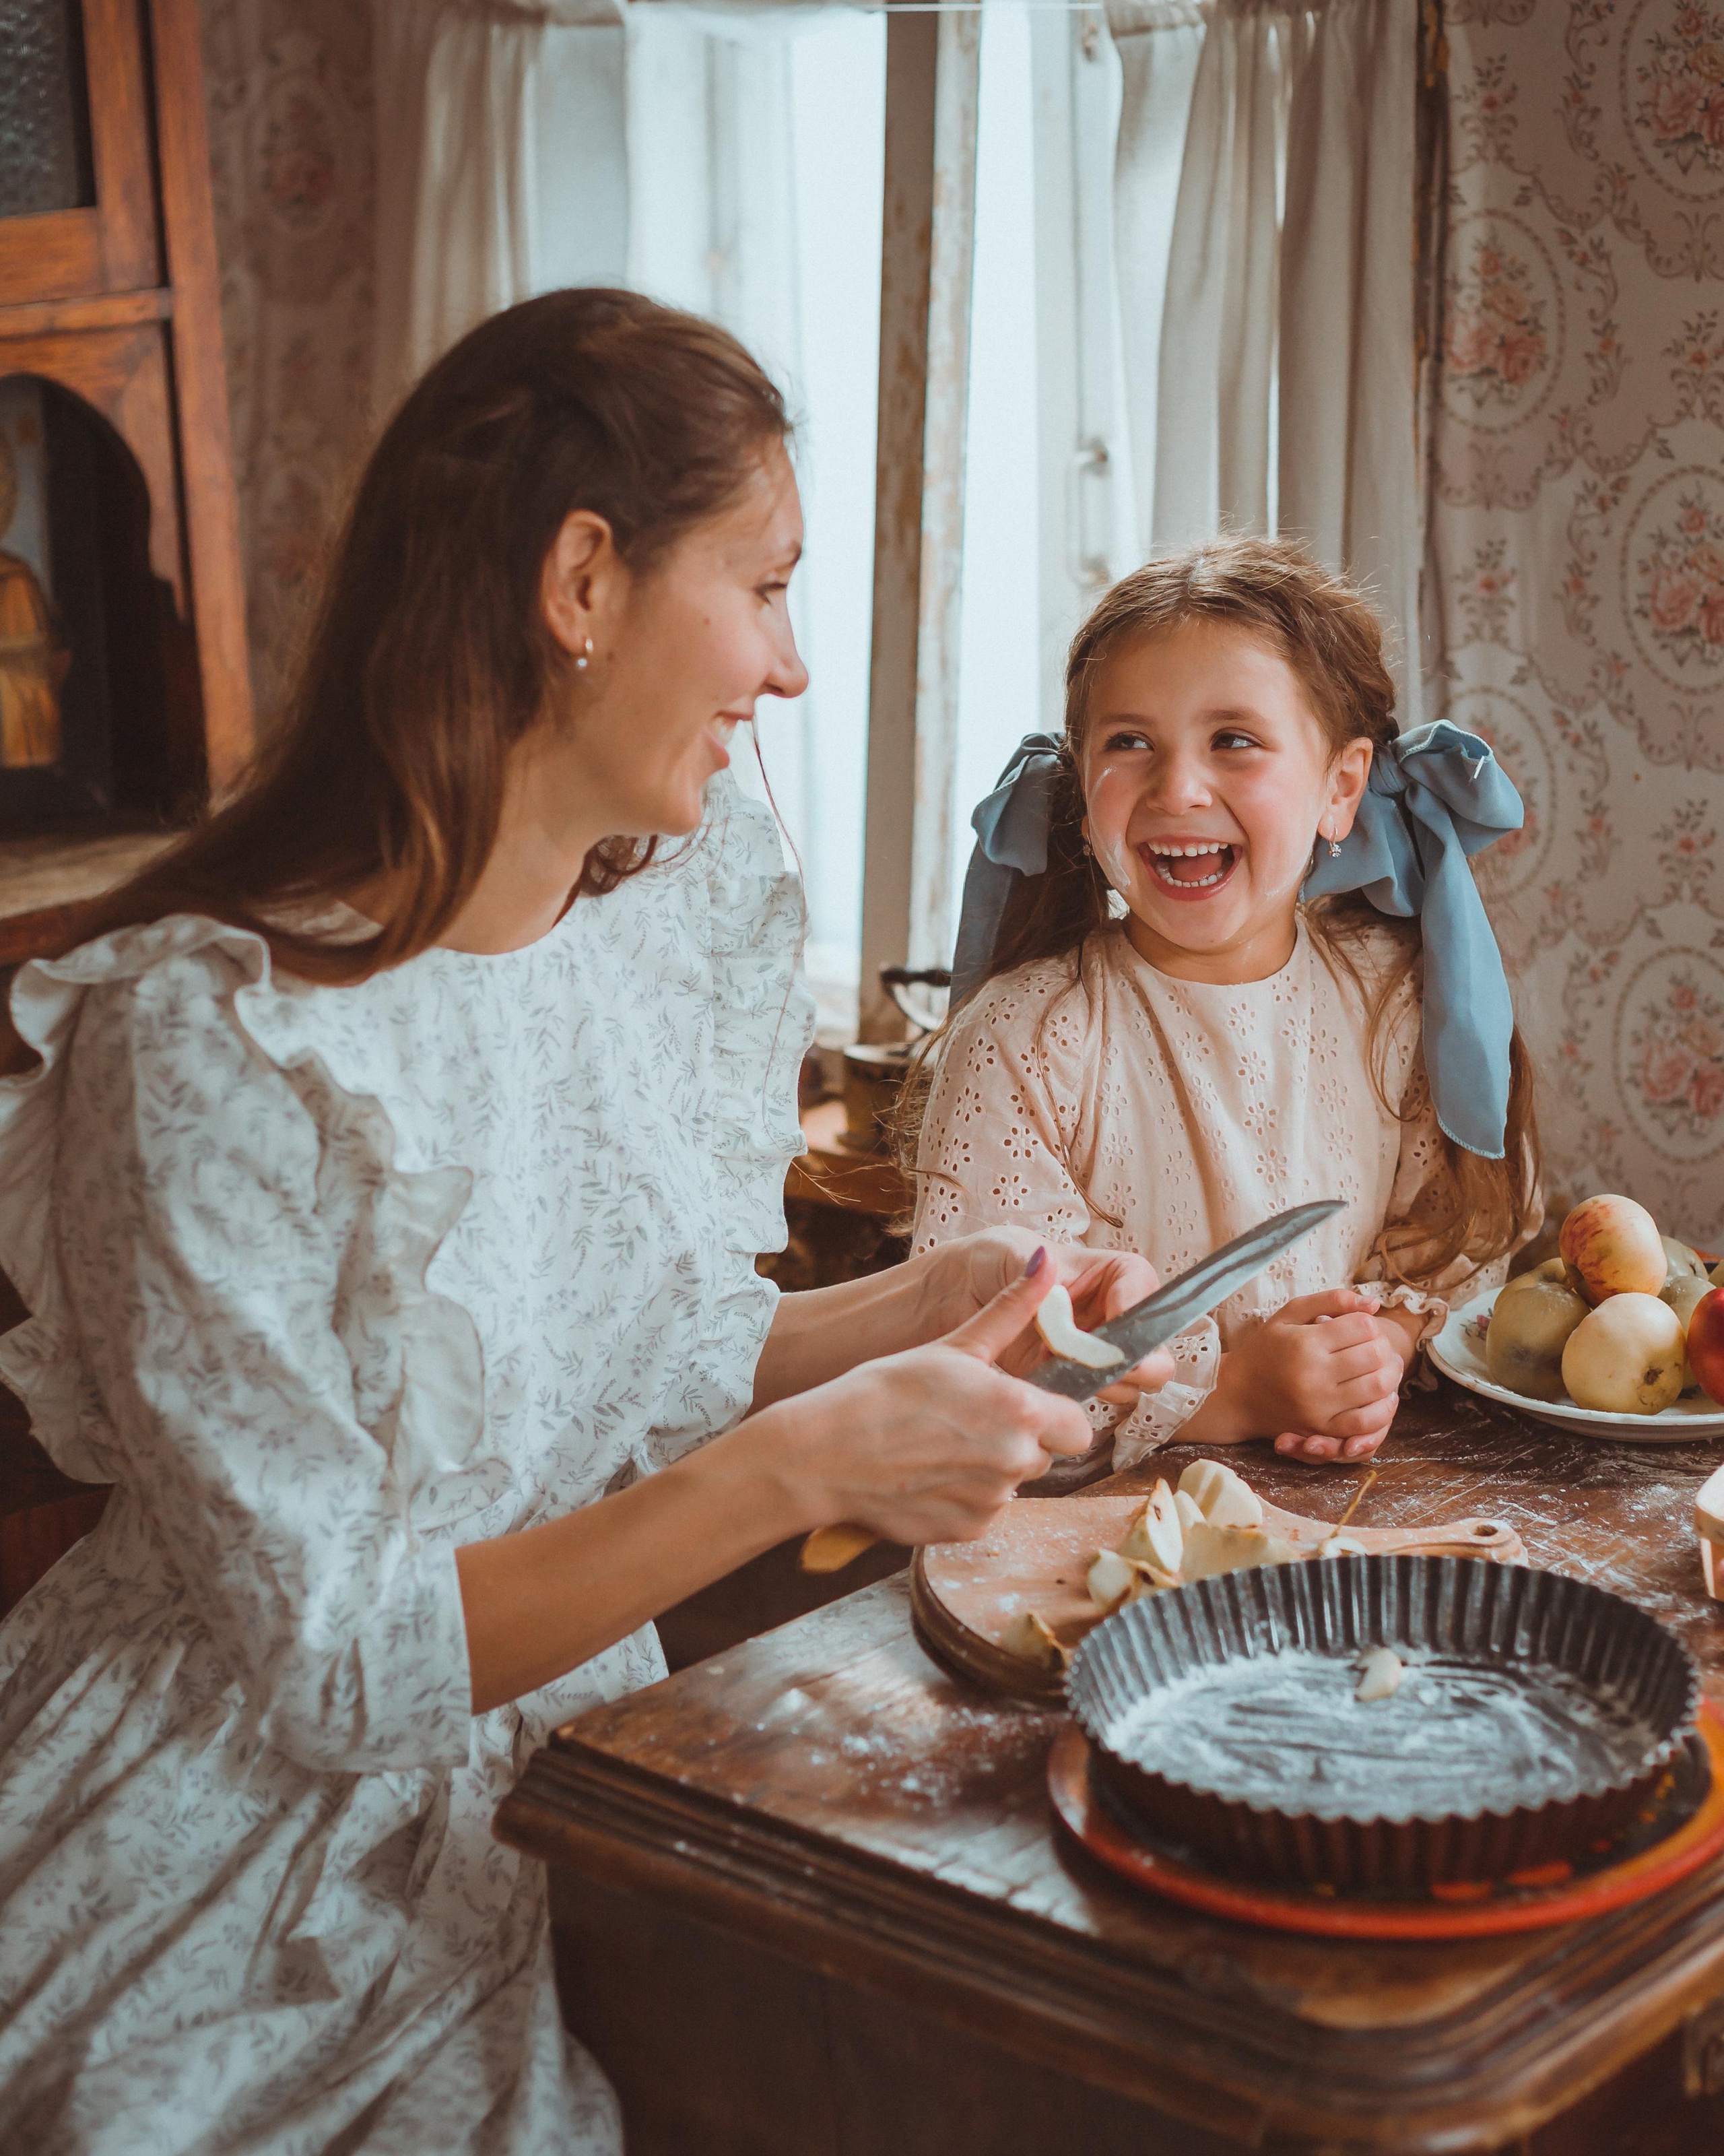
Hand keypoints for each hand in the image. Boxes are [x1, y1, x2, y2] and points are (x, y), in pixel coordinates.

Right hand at [766, 1254, 1103, 1547]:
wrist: (828, 1452)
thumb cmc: (886, 1390)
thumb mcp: (954, 1344)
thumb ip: (1011, 1310)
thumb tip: (1047, 1263)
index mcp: (1021, 1410)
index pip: (1079, 1427)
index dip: (1054, 1415)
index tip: (1021, 1405)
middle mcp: (1016, 1461)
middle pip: (1045, 1455)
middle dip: (1019, 1440)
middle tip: (968, 1420)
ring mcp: (993, 1502)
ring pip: (1012, 1484)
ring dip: (990, 1468)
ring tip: (939, 1445)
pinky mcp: (968, 1531)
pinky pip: (983, 1512)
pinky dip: (963, 1497)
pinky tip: (927, 1473)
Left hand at [917, 1229, 1174, 1406]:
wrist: (946, 1303)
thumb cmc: (982, 1263)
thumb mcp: (1006, 1254)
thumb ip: (1033, 1270)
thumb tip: (1049, 1264)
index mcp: (1103, 1274)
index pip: (1141, 1285)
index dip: (1138, 1306)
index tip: (1118, 1326)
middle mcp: (1106, 1316)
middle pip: (1150, 1345)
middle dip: (1141, 1361)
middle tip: (1113, 1369)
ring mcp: (1090, 1353)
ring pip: (1128, 1381)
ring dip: (1110, 1385)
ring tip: (1075, 1378)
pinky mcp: (1066, 1384)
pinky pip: (1088, 1401)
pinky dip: (1076, 1402)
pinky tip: (1051, 1392)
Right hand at [1200, 1289, 1406, 1463]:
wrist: (1236, 1393)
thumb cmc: (1266, 1348)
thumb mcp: (1290, 1313)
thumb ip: (1332, 1300)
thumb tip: (1375, 1304)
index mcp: (1306, 1342)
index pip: (1363, 1327)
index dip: (1370, 1324)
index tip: (1361, 1327)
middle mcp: (1314, 1374)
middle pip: (1375, 1356)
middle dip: (1383, 1348)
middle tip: (1376, 1347)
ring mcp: (1319, 1405)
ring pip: (1378, 1387)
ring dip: (1389, 1375)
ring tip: (1382, 1369)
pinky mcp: (1322, 1429)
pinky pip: (1366, 1422)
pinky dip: (1382, 1410)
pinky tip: (1383, 1397)